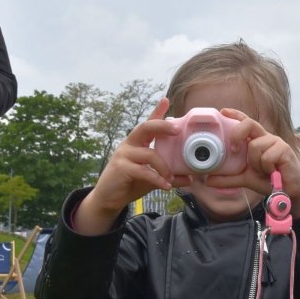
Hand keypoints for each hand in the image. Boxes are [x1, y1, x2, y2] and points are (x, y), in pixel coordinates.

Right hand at [75, 98, 188, 234]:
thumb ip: (169, 175)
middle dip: (161, 126)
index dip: (156, 111)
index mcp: (138, 143)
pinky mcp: (120, 168)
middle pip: (145, 127)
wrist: (109, 198)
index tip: (166, 100)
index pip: (148, 124)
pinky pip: (144, 171)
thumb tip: (190, 177)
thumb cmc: (132, 183)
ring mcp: (123, 155)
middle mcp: (129, 144)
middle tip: (176, 129)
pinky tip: (166, 186)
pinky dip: (157, 179)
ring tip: (172, 178)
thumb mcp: (153, 177)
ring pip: (149, 154)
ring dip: (165, 167)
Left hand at [205, 108, 299, 217]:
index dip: (235, 115)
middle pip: (249, 124)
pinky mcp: (285, 149)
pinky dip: (266, 168)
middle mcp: (266, 138)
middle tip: (234, 149)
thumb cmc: (269, 180)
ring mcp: (276, 142)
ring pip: (255, 146)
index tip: (223, 111)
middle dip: (237, 134)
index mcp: (257, 140)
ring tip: (264, 171)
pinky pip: (267, 156)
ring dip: (256, 164)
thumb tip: (208, 180)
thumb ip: (228, 178)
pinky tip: (274, 172)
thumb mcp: (245, 179)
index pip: (245, 122)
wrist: (289, 192)